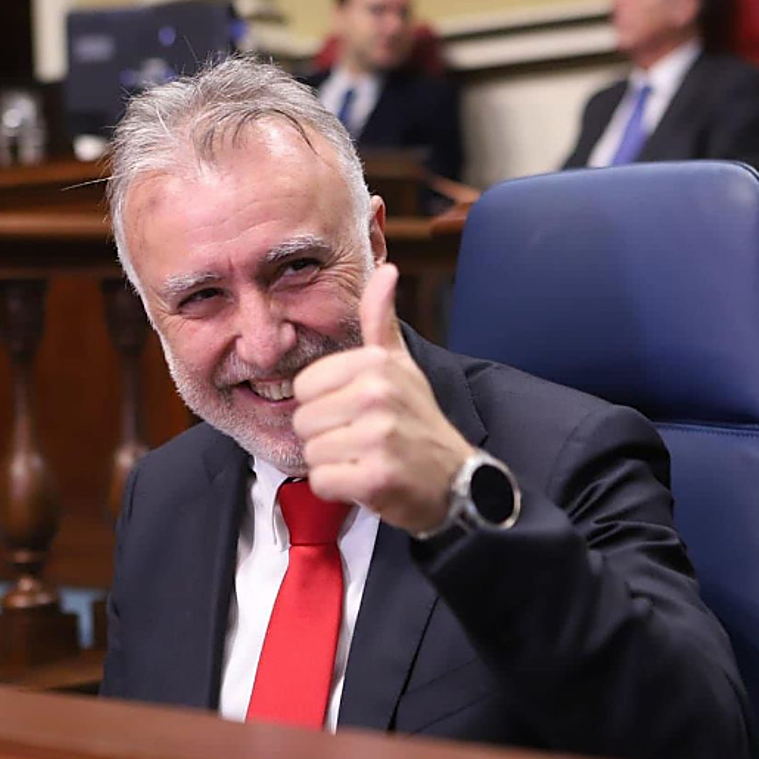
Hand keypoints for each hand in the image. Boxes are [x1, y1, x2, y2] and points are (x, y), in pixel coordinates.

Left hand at [292, 263, 474, 533]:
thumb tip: (386, 269)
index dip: (323, 405)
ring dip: (333, 463)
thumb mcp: (401, 366)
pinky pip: (323, 481)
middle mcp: (377, 395)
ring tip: (365, 458)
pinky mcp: (376, 477)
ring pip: (311, 453)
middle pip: (304, 420)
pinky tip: (366, 481)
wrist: (455, 481)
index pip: (305, 386)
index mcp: (375, 364)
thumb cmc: (418, 421)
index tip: (355, 412)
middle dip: (326, 436)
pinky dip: (339, 488)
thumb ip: (380, 321)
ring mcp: (378, 437)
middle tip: (361, 440)